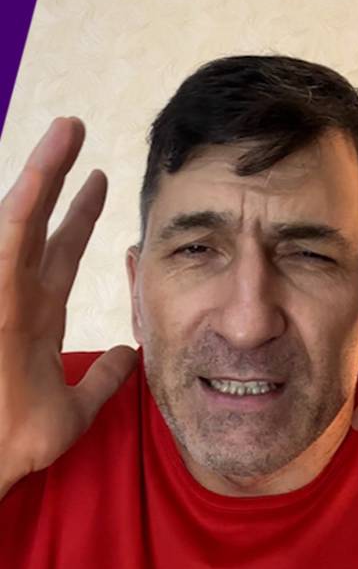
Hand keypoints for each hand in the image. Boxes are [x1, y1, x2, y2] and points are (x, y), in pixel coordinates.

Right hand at [0, 117, 137, 496]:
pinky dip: (24, 210)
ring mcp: (3, 296)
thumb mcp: (78, 405)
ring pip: (23, 220)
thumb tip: (133, 353)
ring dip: (42, 173)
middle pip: (41, 223)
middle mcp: (17, 297)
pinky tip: (40, 176)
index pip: (60, 251)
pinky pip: (10, 245)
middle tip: (76, 130)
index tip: (100, 181)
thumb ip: (105, 377)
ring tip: (67, 129)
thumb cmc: (21, 439)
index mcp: (37, 316)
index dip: (79, 216)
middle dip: (58, 177)